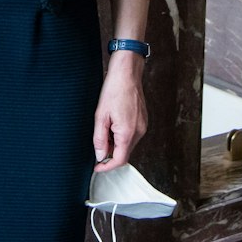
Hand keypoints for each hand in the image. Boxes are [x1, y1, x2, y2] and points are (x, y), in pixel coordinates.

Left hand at [92, 52, 146, 171]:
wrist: (127, 73)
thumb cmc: (114, 91)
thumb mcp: (100, 116)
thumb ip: (99, 139)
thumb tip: (100, 155)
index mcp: (127, 133)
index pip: (119, 160)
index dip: (107, 166)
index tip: (97, 167)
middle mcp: (139, 132)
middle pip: (124, 153)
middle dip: (110, 154)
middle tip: (97, 144)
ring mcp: (143, 126)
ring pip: (128, 145)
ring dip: (116, 144)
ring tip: (105, 128)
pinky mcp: (143, 121)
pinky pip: (132, 135)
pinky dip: (122, 136)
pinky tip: (113, 124)